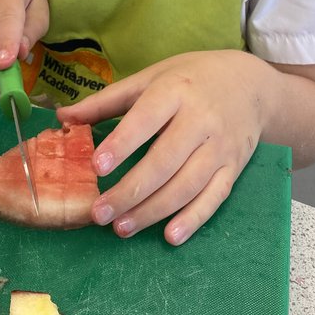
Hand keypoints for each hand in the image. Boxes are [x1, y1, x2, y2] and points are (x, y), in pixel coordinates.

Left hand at [59, 50, 268, 245]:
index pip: (147, 119)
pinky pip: (215, 197)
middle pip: (165, 161)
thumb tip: (63, 118)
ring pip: (187, 185)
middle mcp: (201, 119)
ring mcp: (220, 146)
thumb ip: (108, 101)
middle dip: (130, 190)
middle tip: (99, 213)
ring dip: (153, 210)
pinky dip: (194, 219)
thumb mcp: (151, 78)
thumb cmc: (191, 78)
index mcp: (175, 91)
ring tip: (122, 228)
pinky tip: (170, 236)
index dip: (123, 143)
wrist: (251, 84)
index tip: (98, 167)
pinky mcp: (234, 168)